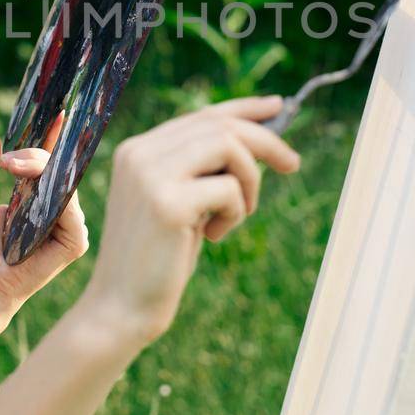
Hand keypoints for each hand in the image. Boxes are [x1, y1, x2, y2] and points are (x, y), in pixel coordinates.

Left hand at [0, 118, 88, 344]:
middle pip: (58, 168)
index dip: (55, 137)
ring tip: (14, 171)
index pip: (52, 161)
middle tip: (9, 161)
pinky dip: (54, 200)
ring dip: (39, 172)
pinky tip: (35, 197)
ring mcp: (71, 224)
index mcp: (42, 195)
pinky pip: (70, 212)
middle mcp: (60, 207)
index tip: (58, 111)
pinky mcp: (76, 242)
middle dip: (35, 156)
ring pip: (63, 185)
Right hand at [77, 95, 301, 350]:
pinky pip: (229, 188)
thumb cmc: (158, 260)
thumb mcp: (180, 202)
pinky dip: (236, 212)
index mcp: (138, 149)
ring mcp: (150, 175)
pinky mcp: (167, 203)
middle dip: (266, 140)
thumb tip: (256, 137)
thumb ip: (201, 169)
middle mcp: (139, 153)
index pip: (201, 114)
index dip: (244, 108)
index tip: (279, 106)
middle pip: (220, 124)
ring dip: (250, 181)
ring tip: (239, 214)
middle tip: (292, 164)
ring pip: (229, 146)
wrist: (122, 308)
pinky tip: (214, 237)